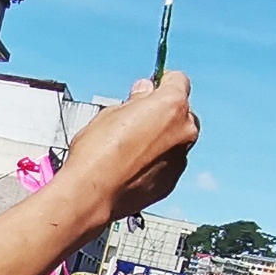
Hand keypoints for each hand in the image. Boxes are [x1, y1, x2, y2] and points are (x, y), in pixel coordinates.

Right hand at [60, 73, 196, 223]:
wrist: (91, 193)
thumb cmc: (97, 152)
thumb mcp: (110, 112)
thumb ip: (135, 101)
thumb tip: (144, 94)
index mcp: (171, 105)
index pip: (178, 80)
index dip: (162, 83)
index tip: (151, 89)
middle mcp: (184, 131)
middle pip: (182, 112)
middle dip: (164, 113)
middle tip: (136, 119)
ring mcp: (180, 158)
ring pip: (176, 139)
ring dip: (160, 139)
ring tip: (129, 148)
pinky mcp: (172, 180)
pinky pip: (169, 163)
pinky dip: (156, 161)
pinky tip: (131, 166)